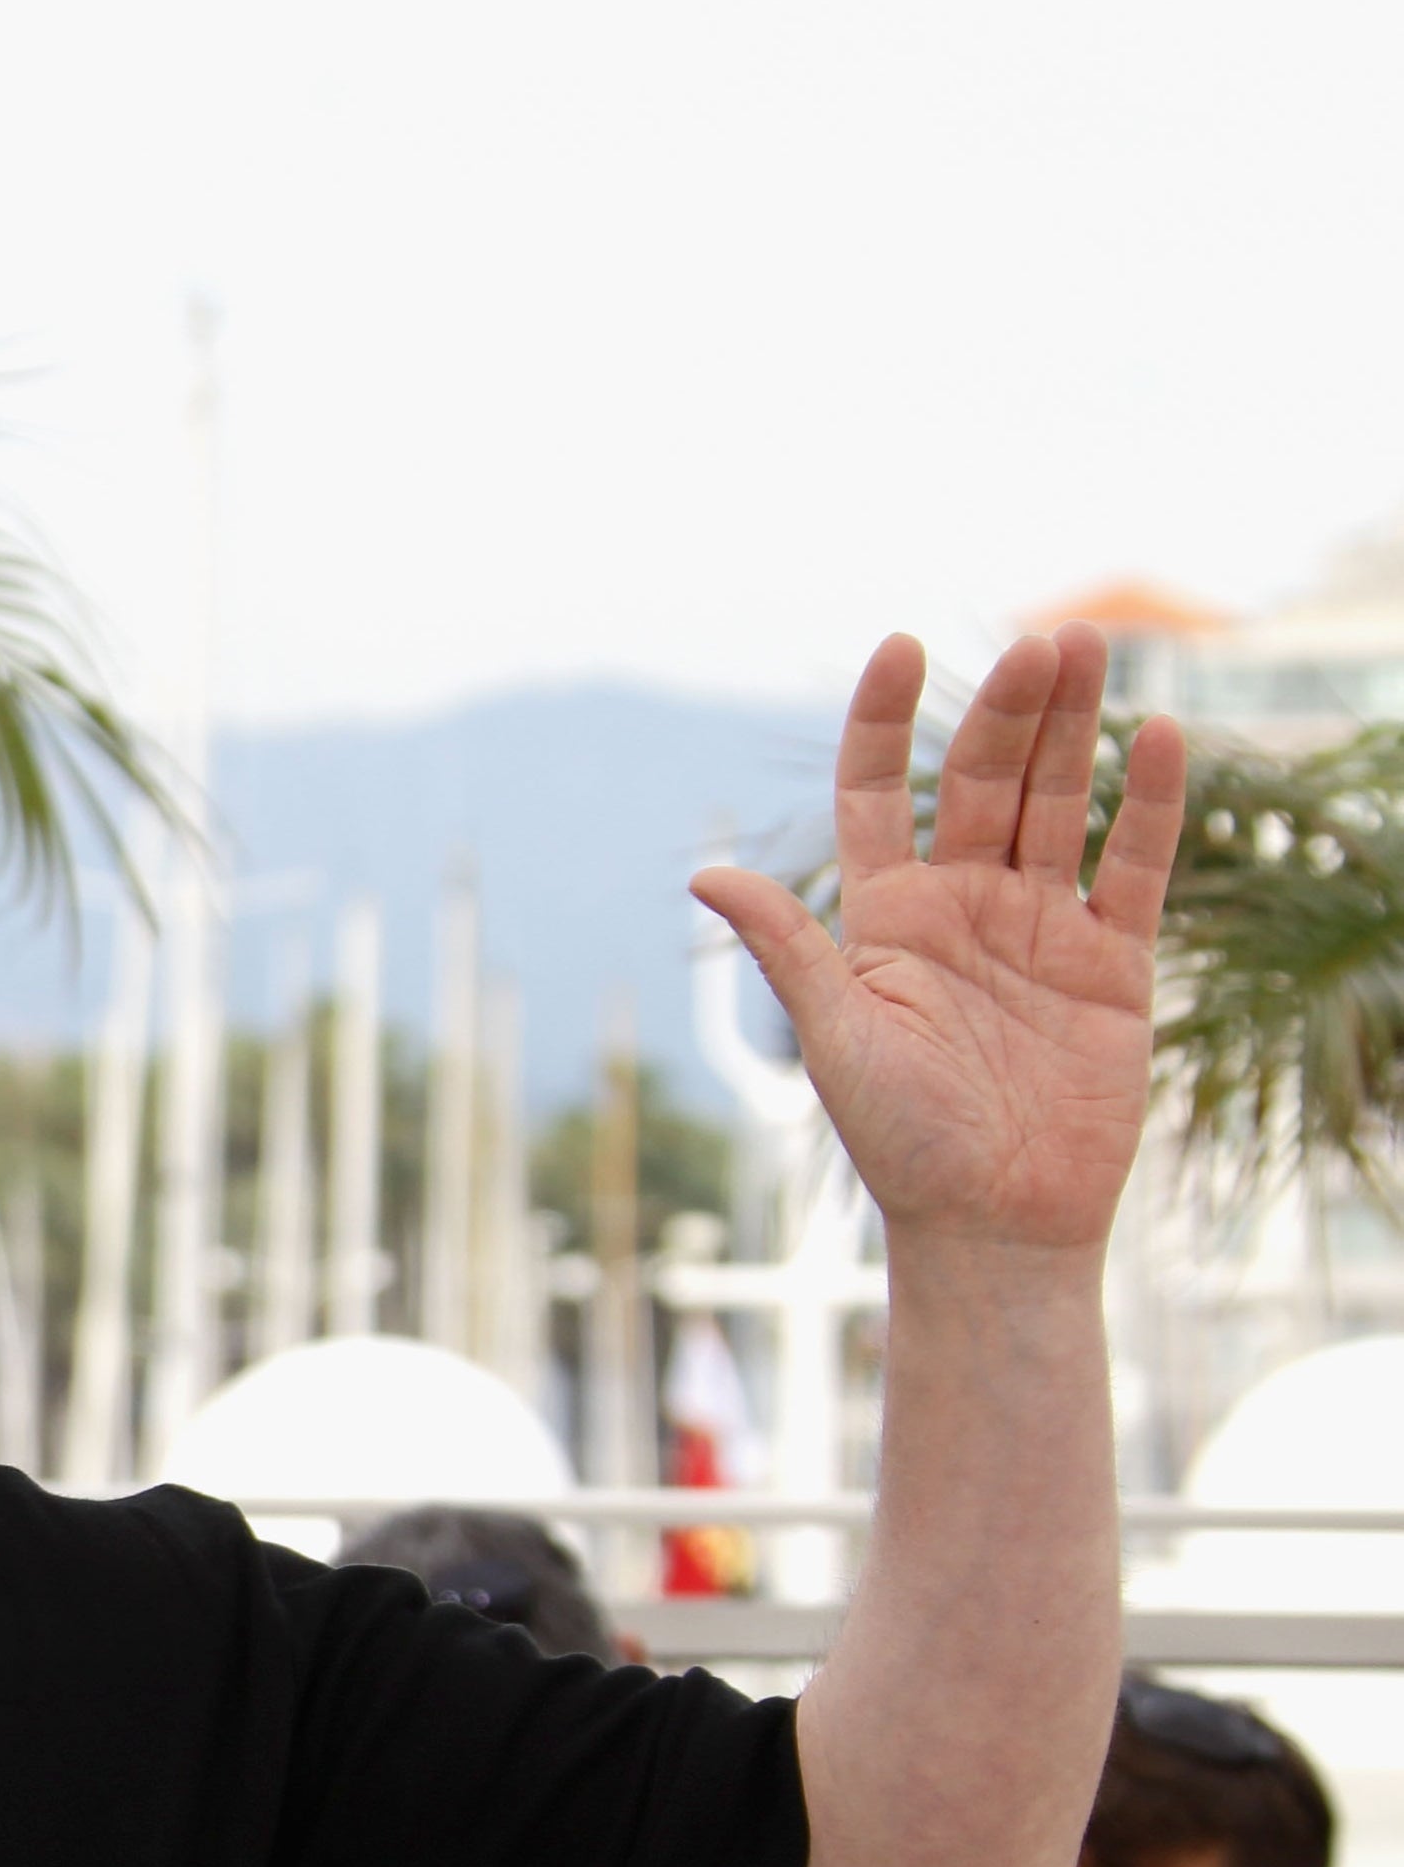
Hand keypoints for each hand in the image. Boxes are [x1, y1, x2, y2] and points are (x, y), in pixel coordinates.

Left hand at [693, 625, 1187, 1255]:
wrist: (996, 1225)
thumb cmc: (902, 1143)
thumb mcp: (839, 1038)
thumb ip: (790, 949)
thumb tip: (704, 875)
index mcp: (884, 917)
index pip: (876, 792)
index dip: (884, 721)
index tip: (899, 646)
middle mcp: (961, 906)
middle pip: (982, 782)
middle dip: (1008, 709)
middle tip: (1041, 640)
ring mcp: (1039, 927)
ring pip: (1058, 803)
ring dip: (1075, 728)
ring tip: (1088, 645)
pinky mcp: (1112, 962)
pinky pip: (1133, 867)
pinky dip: (1150, 805)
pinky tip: (1162, 737)